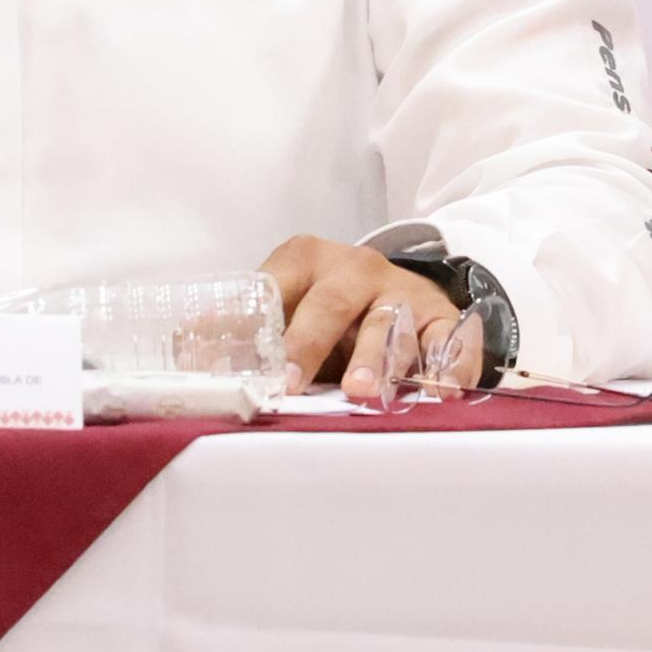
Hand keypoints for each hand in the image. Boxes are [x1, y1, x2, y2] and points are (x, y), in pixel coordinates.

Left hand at [260, 235, 466, 398]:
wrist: (400, 288)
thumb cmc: (332, 307)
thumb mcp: (291, 302)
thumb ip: (253, 328)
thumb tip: (202, 358)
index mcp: (307, 259)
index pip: (278, 287)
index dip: (263, 328)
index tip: (255, 365)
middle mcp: (357, 268)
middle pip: (331, 303)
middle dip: (310, 344)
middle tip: (294, 383)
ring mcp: (402, 290)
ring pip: (389, 323)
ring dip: (375, 360)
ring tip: (364, 391)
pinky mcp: (443, 316)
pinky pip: (449, 340)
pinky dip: (447, 366)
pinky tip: (438, 391)